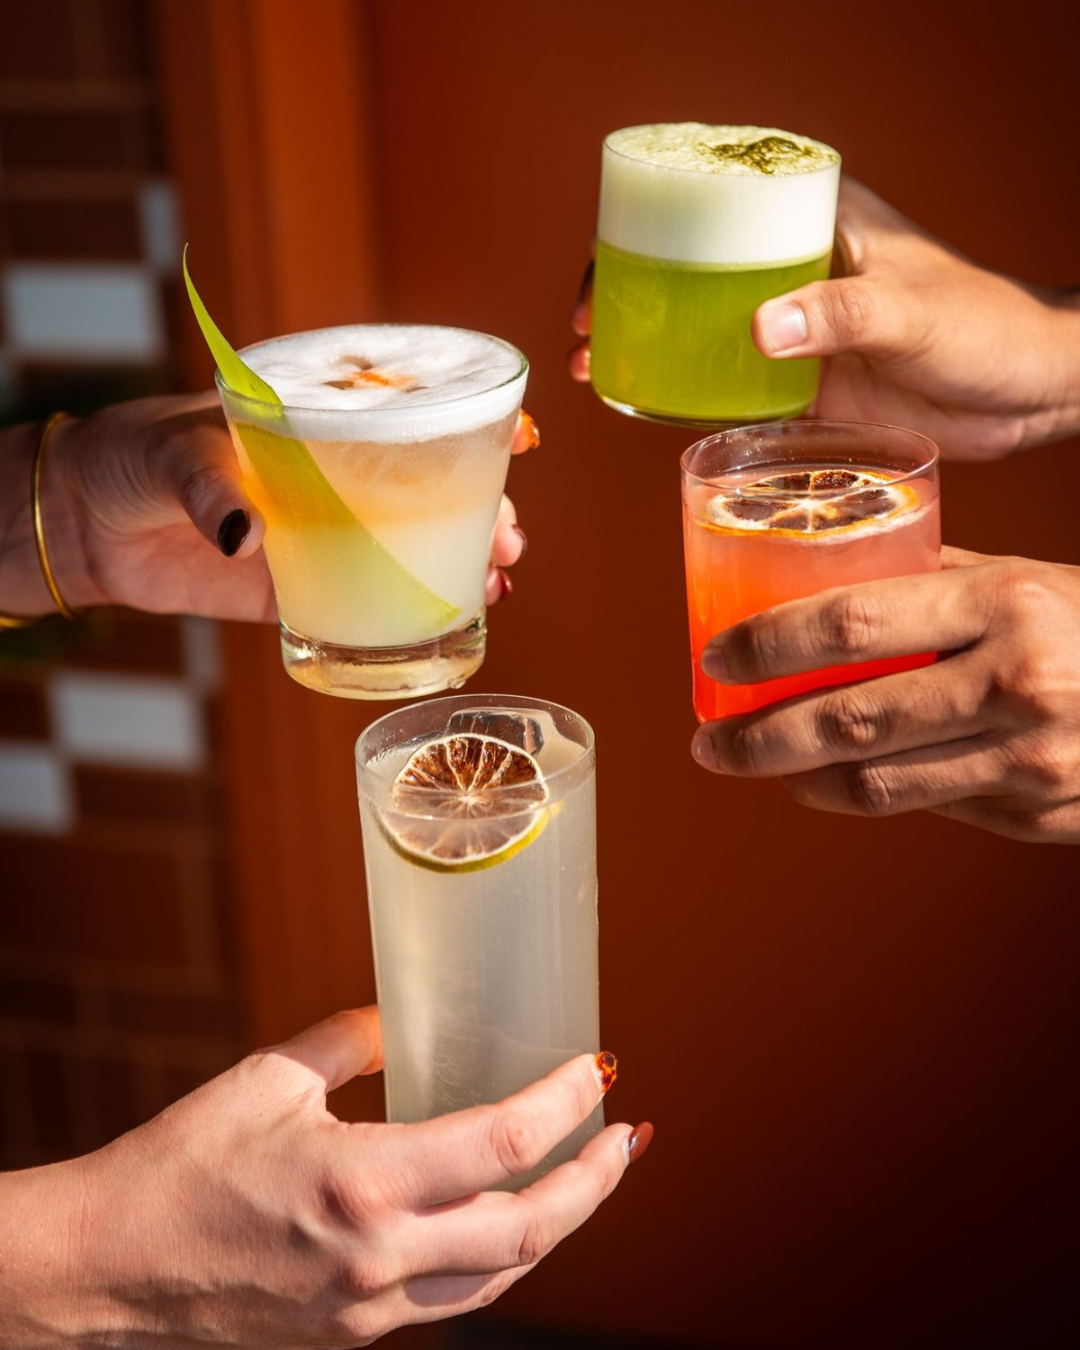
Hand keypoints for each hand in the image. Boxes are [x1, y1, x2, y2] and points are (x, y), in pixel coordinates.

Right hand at [0, 1008, 649, 1347]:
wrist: (110, 1271)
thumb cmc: (179, 1167)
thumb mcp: (269, 1079)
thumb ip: (349, 1040)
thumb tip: (396, 1016)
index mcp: (363, 1182)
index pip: (504, 1143)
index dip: (566, 1102)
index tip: (598, 1067)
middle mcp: (380, 1258)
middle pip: (532, 1228)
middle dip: (597, 1179)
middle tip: (631, 1135)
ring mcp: (371, 1309)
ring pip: (504, 1275)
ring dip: (562, 1223)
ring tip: (594, 1175)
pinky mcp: (354, 1333)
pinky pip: (454, 1299)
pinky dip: (501, 1257)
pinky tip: (511, 1220)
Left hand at [20, 396, 538, 620]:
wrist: (83, 525)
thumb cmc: (127, 457)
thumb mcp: (172, 453)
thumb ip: (211, 488)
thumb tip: (248, 537)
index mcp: (312, 422)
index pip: (404, 418)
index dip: (468, 430)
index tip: (519, 446)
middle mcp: (327, 476)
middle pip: (422, 488)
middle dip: (477, 509)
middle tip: (507, 538)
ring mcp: (315, 531)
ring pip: (404, 546)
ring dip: (456, 562)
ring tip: (496, 580)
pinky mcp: (291, 585)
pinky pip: (356, 600)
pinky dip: (402, 612)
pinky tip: (446, 621)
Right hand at [568, 182, 1079, 458]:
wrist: (1026, 392)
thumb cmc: (987, 326)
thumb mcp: (912, 310)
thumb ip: (842, 314)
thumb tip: (759, 329)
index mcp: (820, 222)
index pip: (719, 200)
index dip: (651, 222)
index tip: (605, 259)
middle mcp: (796, 269)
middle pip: (691, 266)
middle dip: (629, 291)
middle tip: (584, 327)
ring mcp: (795, 328)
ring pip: (701, 328)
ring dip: (646, 347)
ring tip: (594, 369)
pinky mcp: (803, 385)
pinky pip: (729, 387)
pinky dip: (685, 396)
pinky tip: (644, 410)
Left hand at [690, 548, 1079, 843]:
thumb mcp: (1026, 578)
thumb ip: (932, 583)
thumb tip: (826, 579)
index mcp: (1007, 603)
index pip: (851, 622)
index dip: (766, 646)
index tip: (715, 658)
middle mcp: (1018, 683)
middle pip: (847, 718)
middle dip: (757, 736)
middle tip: (709, 741)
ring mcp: (1031, 761)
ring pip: (878, 784)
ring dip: (800, 778)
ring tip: (757, 763)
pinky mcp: (1038, 816)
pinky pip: (927, 809)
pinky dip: (867, 796)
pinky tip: (835, 780)